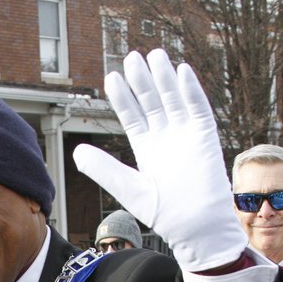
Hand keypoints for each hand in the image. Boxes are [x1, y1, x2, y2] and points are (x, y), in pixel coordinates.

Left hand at [73, 48, 245, 272]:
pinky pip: (199, 108)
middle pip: (152, 101)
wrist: (194, 225)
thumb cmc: (163, 212)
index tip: (112, 77)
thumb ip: (103, 169)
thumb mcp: (127, 188)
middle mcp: (166, 137)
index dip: (123, 97)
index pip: (132, 115)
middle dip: (142, 80)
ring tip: (154, 55)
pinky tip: (181, 71)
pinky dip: (191, 90)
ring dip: (164, 78)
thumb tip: (76, 151)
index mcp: (146, 148)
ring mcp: (186, 135)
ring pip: (174, 99)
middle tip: (131, 57)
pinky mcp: (206, 137)